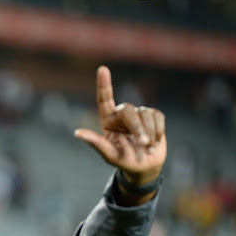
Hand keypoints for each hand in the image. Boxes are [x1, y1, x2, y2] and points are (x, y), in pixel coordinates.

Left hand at [74, 66, 166, 186]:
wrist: (145, 167)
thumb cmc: (124, 161)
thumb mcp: (110, 155)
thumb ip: (96, 143)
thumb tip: (77, 133)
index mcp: (108, 121)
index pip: (104, 99)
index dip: (104, 84)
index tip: (102, 69)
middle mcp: (121, 114)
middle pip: (129, 109)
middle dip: (137, 127)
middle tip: (143, 143)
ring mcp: (138, 114)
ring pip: (146, 114)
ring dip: (149, 132)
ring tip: (147, 146)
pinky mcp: (153, 116)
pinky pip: (158, 116)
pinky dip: (158, 130)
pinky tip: (155, 141)